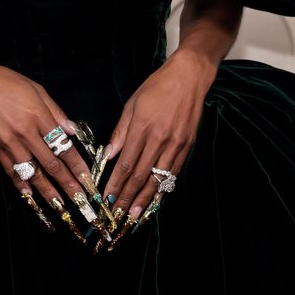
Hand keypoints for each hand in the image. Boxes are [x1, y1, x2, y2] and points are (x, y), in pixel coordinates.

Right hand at [0, 56, 106, 237]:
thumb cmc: (7, 82)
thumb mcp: (37, 89)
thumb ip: (56, 112)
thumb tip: (73, 131)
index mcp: (39, 115)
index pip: (63, 146)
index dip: (78, 166)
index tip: (88, 180)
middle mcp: (25, 132)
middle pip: (51, 164)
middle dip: (68, 185)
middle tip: (80, 201)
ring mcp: (10, 142)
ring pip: (32, 172)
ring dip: (47, 191)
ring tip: (59, 207)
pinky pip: (11, 171)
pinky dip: (21, 185)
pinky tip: (30, 197)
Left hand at [102, 49, 214, 221]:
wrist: (189, 77)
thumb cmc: (157, 87)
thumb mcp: (132, 103)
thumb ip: (121, 131)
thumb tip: (108, 154)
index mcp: (142, 126)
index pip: (126, 163)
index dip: (116, 184)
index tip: (106, 199)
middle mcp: (160, 138)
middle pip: (141, 175)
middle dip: (127, 198)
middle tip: (117, 216)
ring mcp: (176, 144)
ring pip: (158, 178)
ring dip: (145, 200)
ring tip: (135, 216)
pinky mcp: (187, 146)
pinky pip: (173, 172)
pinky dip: (163, 189)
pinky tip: (156, 200)